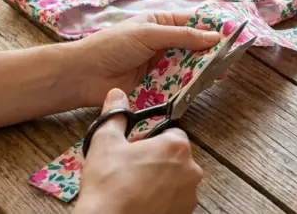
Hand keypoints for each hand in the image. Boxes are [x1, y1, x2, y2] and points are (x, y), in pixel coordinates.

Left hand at [68, 12, 220, 106]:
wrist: (83, 76)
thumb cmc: (112, 46)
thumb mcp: (149, 34)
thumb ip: (183, 36)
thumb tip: (214, 36)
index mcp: (161, 23)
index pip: (193, 22)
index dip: (213, 27)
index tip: (233, 33)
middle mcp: (164, 43)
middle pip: (196, 46)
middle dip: (212, 51)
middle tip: (232, 57)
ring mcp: (161, 65)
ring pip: (190, 66)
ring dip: (204, 69)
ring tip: (222, 73)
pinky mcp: (158, 85)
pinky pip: (180, 84)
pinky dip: (192, 85)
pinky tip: (205, 85)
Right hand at [74, 89, 202, 213]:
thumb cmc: (108, 184)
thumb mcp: (105, 143)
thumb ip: (115, 115)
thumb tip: (117, 94)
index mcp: (176, 147)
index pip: (171, 133)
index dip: (152, 139)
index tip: (136, 149)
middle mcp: (191, 170)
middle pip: (176, 157)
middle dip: (158, 160)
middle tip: (132, 169)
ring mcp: (190, 195)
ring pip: (177, 180)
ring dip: (162, 180)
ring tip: (135, 188)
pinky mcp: (185, 213)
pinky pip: (176, 200)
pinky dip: (163, 200)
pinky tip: (142, 202)